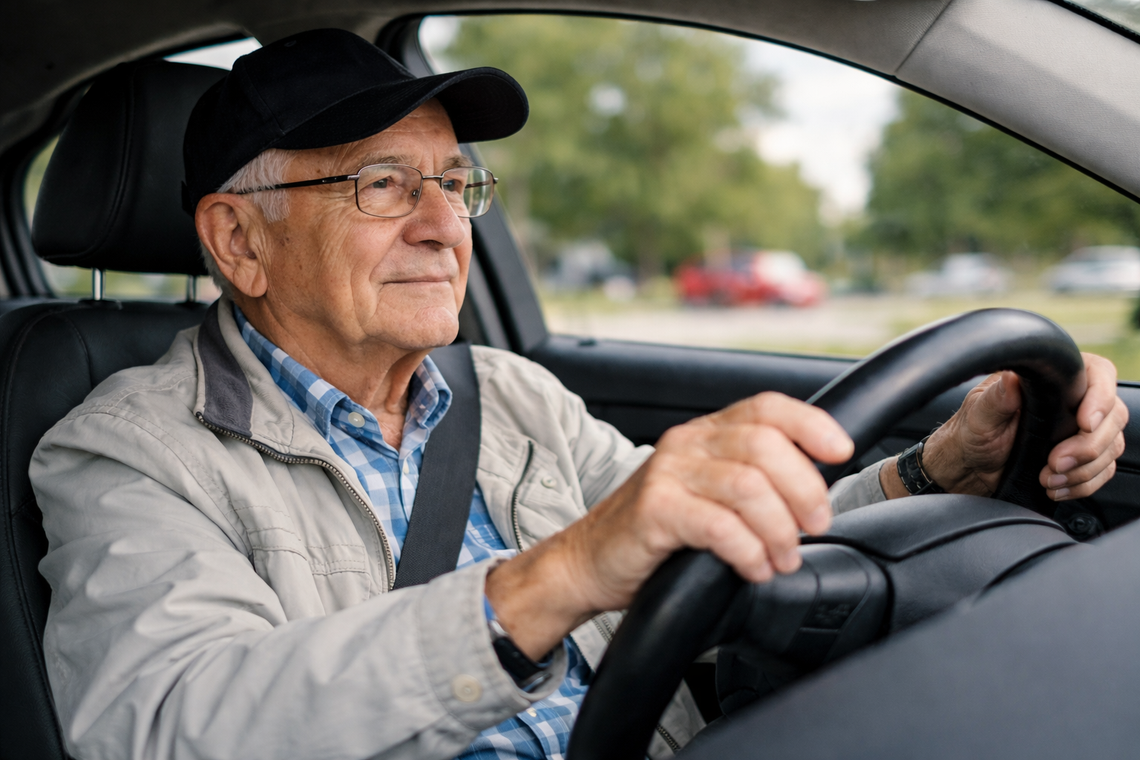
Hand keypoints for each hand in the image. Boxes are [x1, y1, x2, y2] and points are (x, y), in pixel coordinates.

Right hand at [485, 393, 852, 657]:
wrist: (588, 559)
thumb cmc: (655, 531)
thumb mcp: (707, 493)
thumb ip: (751, 481)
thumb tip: (817, 494)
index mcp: (706, 432)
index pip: (767, 407)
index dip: (811, 425)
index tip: (842, 452)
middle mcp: (687, 443)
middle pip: (766, 446)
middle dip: (804, 490)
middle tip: (815, 527)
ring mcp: (668, 473)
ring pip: (748, 486)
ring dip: (780, 528)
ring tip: (784, 557)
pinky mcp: (654, 510)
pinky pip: (719, 526)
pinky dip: (748, 551)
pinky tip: (753, 568)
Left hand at [904, 353, 1126, 499]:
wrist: (968, 467)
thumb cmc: (970, 432)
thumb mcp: (978, 414)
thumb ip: (996, 398)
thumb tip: (1011, 380)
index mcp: (1052, 380)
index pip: (1098, 373)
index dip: (1101, 396)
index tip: (1085, 423)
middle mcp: (1072, 402)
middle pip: (1113, 416)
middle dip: (1089, 445)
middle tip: (1055, 461)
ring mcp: (1079, 431)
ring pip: (1111, 447)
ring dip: (1084, 469)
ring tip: (1047, 478)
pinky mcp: (1081, 458)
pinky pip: (1103, 470)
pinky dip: (1083, 483)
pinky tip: (1055, 487)